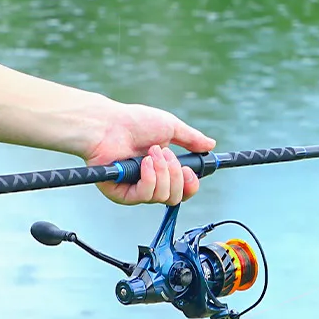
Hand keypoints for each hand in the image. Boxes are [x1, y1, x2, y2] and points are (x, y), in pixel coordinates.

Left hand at [84, 105, 217, 206]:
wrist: (108, 123)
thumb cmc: (133, 122)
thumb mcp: (170, 127)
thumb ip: (191, 139)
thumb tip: (210, 144)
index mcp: (163, 170)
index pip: (183, 190)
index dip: (190, 185)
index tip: (191, 171)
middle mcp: (151, 183)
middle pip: (177, 197)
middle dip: (176, 174)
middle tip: (165, 154)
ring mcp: (137, 190)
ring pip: (164, 197)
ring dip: (162, 172)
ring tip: (151, 153)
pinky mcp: (123, 195)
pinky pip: (146, 196)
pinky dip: (149, 178)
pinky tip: (143, 163)